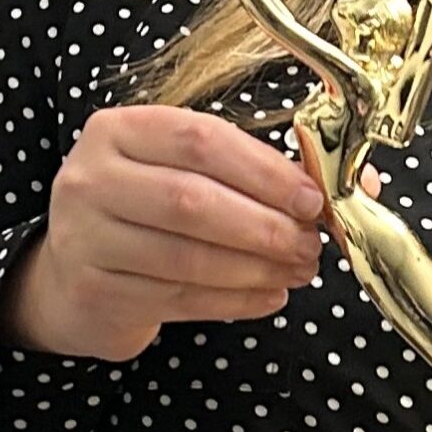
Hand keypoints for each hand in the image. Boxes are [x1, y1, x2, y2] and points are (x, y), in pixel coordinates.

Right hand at [0, 104, 327, 360]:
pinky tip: (270, 295)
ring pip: (186, 257)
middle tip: (310, 242)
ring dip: (255, 267)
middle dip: (264, 225)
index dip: (264, 170)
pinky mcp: (92, 292)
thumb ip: (257, 170)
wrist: (74, 274)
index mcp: (119, 130)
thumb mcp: (184, 171)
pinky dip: (234, 300)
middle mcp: (91, 178)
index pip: (200, 140)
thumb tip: (358, 182)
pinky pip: (178, 299)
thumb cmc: (146, 211)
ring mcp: (83, 238)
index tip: (311, 197)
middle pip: (191, 200)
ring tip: (298, 270)